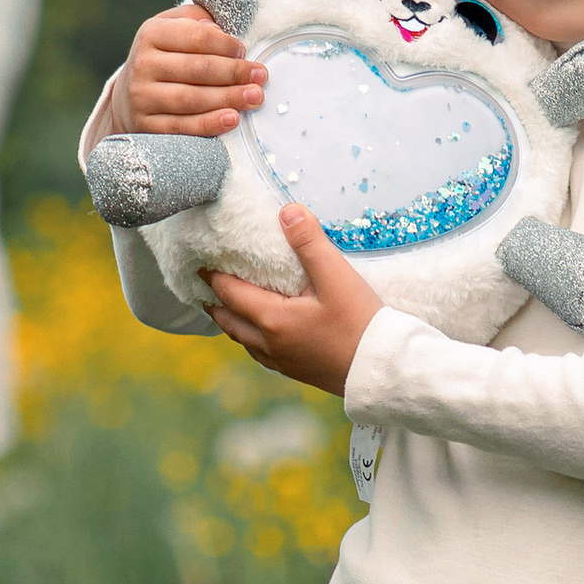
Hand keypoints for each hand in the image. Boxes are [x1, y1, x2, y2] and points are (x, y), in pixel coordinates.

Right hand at [124, 0, 264, 137]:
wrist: (129, 95)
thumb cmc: (163, 57)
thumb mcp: (173, 28)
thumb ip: (196, 19)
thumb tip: (221, 29)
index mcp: (152, 34)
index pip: (196, 37)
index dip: (225, 45)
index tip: (245, 51)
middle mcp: (142, 64)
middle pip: (197, 68)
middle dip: (234, 72)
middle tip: (260, 76)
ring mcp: (141, 97)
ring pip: (191, 99)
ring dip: (228, 98)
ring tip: (254, 97)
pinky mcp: (145, 125)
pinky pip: (182, 126)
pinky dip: (209, 123)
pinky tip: (231, 118)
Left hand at [203, 208, 380, 398]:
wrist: (384, 372)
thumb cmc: (362, 324)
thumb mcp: (337, 278)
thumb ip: (310, 243)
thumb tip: (286, 211)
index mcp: (272, 320)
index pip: (230, 293)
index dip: (212, 277)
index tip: (199, 264)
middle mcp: (270, 344)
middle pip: (229, 322)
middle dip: (215, 303)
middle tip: (206, 286)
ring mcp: (283, 362)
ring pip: (244, 341)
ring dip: (232, 322)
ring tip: (229, 307)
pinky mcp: (298, 372)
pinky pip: (262, 354)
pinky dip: (252, 339)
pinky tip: (263, 334)